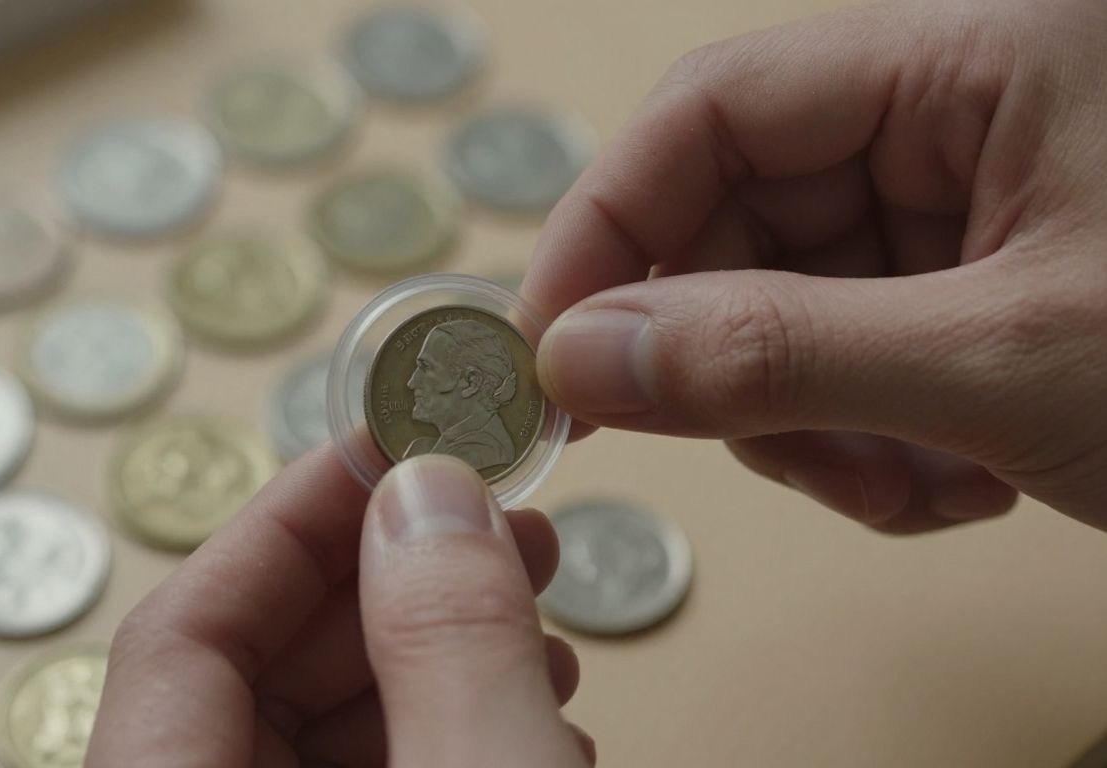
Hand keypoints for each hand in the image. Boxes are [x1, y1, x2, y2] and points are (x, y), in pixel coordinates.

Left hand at [86, 448, 593, 766]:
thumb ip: (448, 643)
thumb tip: (427, 494)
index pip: (180, 635)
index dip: (291, 519)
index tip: (395, 444)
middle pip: (255, 675)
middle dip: (392, 584)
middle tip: (504, 526)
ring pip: (321, 734)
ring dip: (434, 658)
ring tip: (539, 620)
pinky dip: (442, 733)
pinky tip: (530, 712)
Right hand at [525, 0, 1106, 532]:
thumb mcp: (1003, 364)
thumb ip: (779, 356)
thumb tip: (578, 358)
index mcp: (974, 61)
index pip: (718, 107)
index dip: (611, 225)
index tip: (551, 350)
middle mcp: (956, 122)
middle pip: (743, 225)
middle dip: (740, 369)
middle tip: (777, 461)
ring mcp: (967, 211)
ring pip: (787, 314)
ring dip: (812, 428)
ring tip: (899, 492)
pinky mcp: (975, 294)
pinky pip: (852, 361)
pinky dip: (873, 444)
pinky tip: (954, 486)